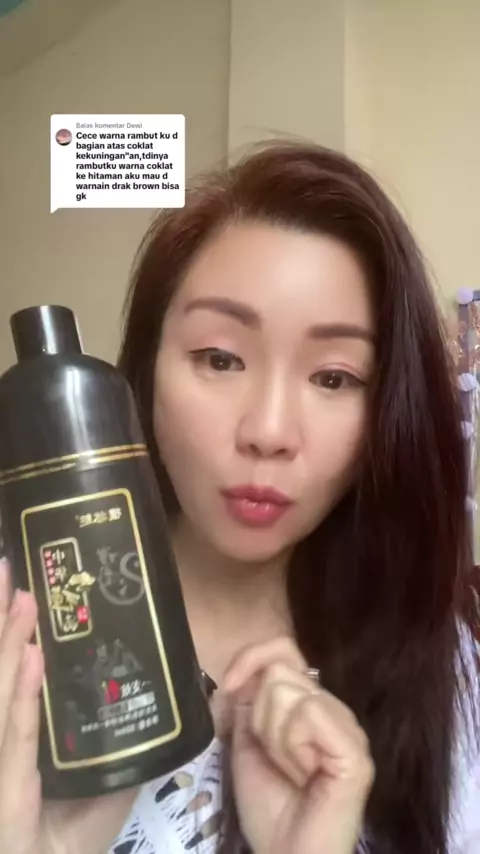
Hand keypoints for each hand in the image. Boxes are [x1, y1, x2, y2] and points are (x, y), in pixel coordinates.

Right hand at [0, 559, 136, 853]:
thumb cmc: (71, 839)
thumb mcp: (105, 787)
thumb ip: (124, 747)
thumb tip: (171, 695)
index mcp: (24, 733)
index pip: (14, 674)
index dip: (13, 635)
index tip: (23, 590)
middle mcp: (9, 736)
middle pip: (2, 671)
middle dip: (3, 624)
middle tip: (11, 570)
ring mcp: (5, 758)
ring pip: (1, 691)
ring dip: (9, 643)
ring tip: (21, 597)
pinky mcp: (8, 787)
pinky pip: (15, 734)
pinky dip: (20, 696)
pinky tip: (30, 658)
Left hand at [223, 637, 374, 853]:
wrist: (284, 853)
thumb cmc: (268, 805)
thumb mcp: (245, 742)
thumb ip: (245, 702)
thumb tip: (241, 671)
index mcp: (308, 702)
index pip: (284, 649)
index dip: (250, 659)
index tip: (228, 687)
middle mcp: (331, 707)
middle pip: (279, 672)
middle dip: (260, 718)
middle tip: (276, 758)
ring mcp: (348, 727)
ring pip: (288, 692)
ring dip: (275, 737)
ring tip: (292, 770)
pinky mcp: (355, 751)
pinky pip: (309, 713)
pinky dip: (293, 745)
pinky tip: (306, 773)